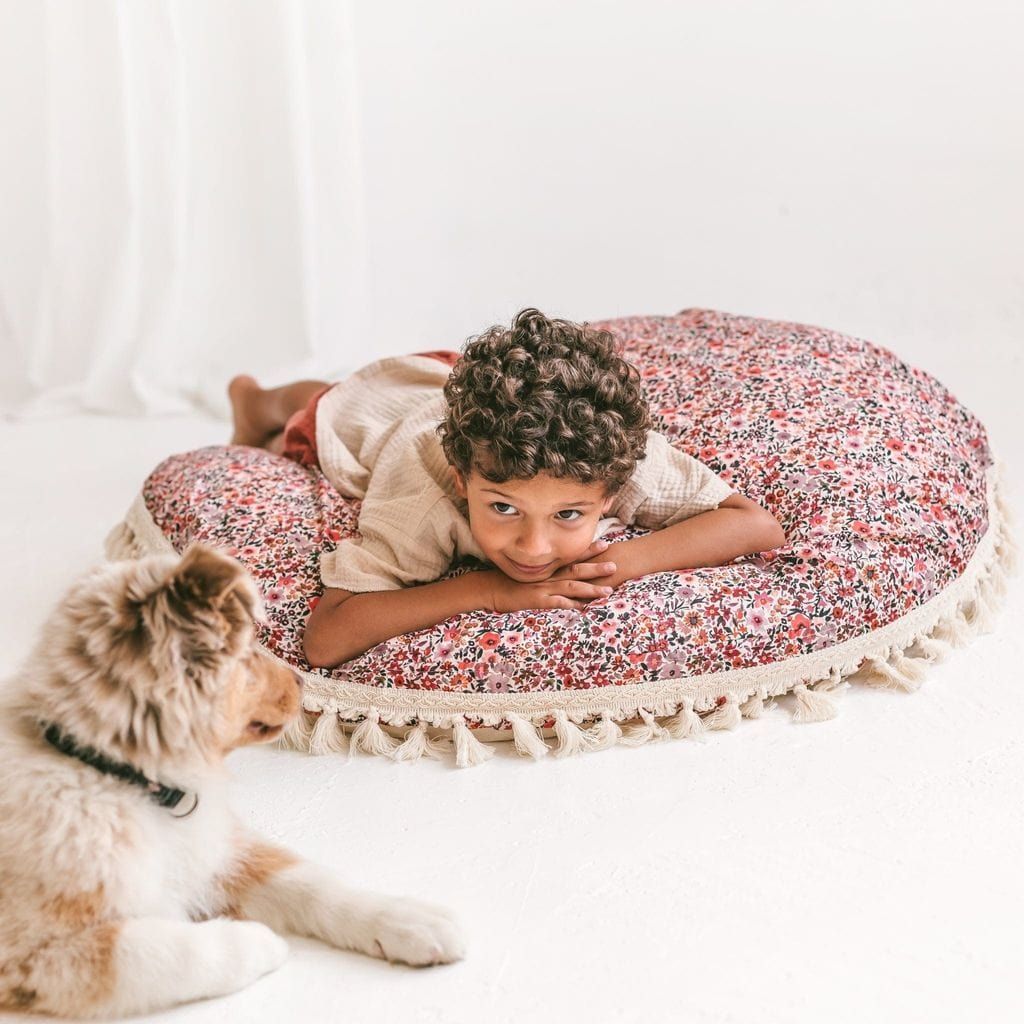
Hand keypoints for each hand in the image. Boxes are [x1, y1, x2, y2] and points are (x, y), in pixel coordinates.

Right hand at [483, 540, 617, 612]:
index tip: (605, 543)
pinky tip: (583, 609)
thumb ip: (544, 571)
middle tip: (614, 564)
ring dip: (591, 588)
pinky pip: (556, 603)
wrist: (488, 588)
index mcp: (547, 567)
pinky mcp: (536, 600)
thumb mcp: (528, 572)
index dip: (589, 550)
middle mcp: (548, 575)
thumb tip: (559, 573)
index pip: (571, 556)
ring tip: (609, 591)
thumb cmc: (508, 581)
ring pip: (571, 586)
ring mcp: (543, 587)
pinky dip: (570, 605)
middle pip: (576, 569)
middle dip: (596, 567)